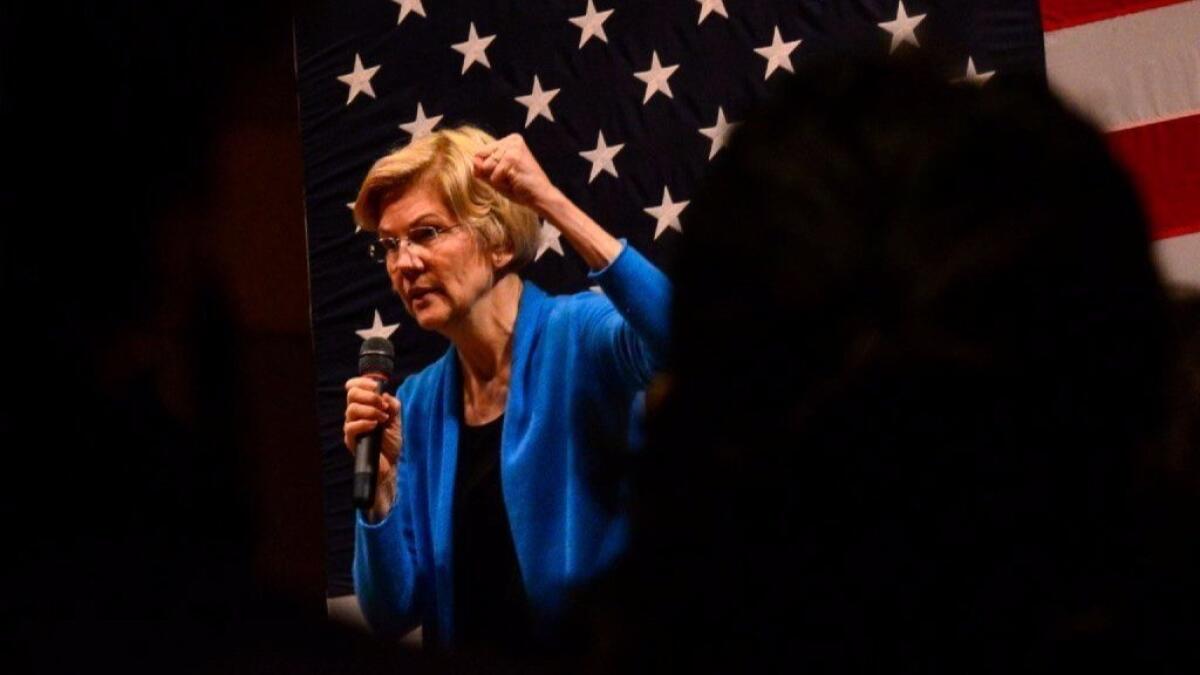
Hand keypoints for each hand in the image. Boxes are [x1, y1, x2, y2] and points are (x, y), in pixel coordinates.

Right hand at [344, 376, 402, 513]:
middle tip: (383, 405)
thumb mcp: (397, 420)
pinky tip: (375, 426)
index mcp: (364, 406)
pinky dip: (364, 423)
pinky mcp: (351, 440)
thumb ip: (393, 406)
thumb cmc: (391, 443)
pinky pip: (351, 427)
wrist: (390, 465)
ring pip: (352, 409)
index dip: (362, 381)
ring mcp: (351, 427)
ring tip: (383, 419)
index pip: (353, 387)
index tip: (377, 385)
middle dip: (369, 395)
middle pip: (351, 394)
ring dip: (370, 410)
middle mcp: (355, 414)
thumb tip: (385, 395)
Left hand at [473, 133, 560, 213]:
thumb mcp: (496, 177)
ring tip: (513, 179)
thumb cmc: (520, 188)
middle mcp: (511, 139)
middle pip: (481, 157)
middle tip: (512, 177)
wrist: (540, 197)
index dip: (488, 168)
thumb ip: (482, 169)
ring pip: (486, 166)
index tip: (507, 173)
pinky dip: (501, 183)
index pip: (480, 152)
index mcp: (509, 141)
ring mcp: (513, 147)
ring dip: (497, 179)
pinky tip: (516, 182)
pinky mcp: (513, 158)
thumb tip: (474, 163)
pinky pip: (493, 176)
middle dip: (492, 173)